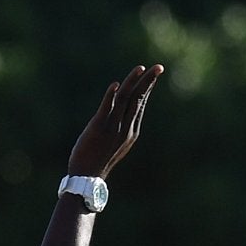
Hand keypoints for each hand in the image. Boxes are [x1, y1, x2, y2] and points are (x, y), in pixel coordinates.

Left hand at [66, 63, 163, 179]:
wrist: (86, 178)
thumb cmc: (98, 161)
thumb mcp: (114, 144)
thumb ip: (119, 129)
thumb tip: (119, 117)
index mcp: (131, 132)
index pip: (140, 105)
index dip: (147, 88)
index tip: (152, 74)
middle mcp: (125, 128)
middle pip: (138, 100)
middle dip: (148, 82)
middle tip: (158, 67)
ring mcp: (112, 128)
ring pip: (125, 101)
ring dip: (133, 83)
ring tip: (140, 69)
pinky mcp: (97, 128)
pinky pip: (106, 109)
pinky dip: (111, 96)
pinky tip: (116, 85)